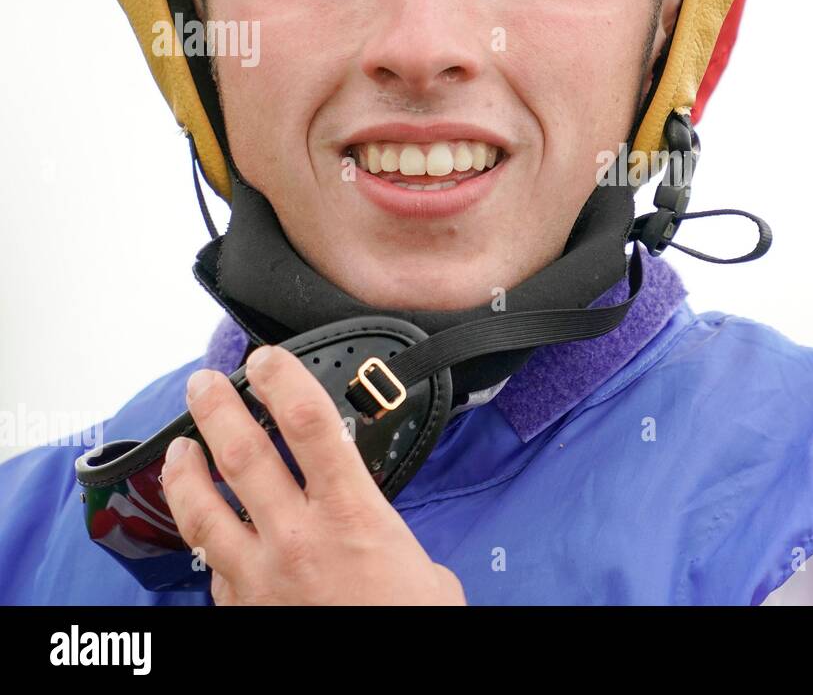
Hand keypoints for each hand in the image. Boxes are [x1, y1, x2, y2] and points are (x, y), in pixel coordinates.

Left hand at [160, 344, 465, 604]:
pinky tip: (206, 529)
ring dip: (184, 469)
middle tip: (204, 384)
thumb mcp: (424, 571)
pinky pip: (210, 568)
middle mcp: (297, 538)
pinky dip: (204, 541)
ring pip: (202, 508)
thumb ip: (393, 537)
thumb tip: (388, 538)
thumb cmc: (408, 627)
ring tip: (178, 446)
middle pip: (241, 452)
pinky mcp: (240, 611)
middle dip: (215, 408)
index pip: (309, 423)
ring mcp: (259, 576)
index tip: (269, 359)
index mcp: (352, 515)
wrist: (382, 687)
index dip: (283, 378)